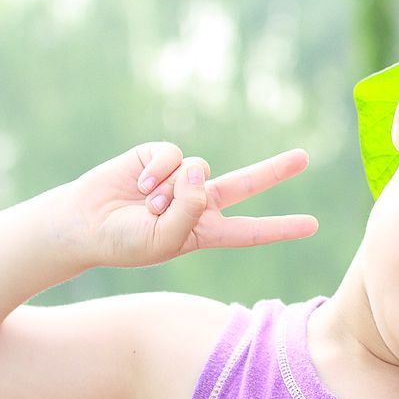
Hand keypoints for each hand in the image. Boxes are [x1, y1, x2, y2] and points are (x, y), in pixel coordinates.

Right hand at [70, 142, 317, 267]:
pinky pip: (173, 155)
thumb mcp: (164, 240)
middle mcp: (199, 202)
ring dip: (169, 190)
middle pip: (246, 184)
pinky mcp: (161, 157)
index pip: (251, 230)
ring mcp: (181, 178)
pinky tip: (138, 184)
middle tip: (305, 158)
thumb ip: (189, 210)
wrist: (85, 223)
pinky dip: (156, 171)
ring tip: (146, 206)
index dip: (280, 228)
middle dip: (275, 171)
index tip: (313, 225)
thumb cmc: (124, 242)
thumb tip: (201, 169)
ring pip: (198, 170)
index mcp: (206, 231)